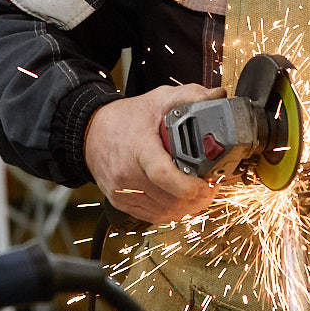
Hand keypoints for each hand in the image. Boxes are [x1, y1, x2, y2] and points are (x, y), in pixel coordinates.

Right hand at [85, 83, 226, 225]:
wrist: (91, 133)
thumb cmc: (127, 118)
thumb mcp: (159, 99)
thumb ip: (190, 96)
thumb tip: (218, 94)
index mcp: (139, 147)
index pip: (162, 174)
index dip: (187, 186)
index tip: (206, 185)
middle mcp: (127, 173)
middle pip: (168, 199)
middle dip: (196, 198)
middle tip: (211, 187)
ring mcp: (122, 191)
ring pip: (163, 212)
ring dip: (187, 207)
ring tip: (200, 194)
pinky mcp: (121, 202)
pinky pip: (152, 216)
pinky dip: (171, 212)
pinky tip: (180, 201)